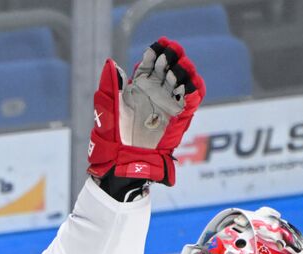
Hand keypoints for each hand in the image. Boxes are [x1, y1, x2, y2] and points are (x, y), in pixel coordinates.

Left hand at [88, 37, 204, 186]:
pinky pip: (191, 101)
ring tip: (177, 68)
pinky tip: (188, 84)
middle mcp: (155, 93)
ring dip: (183, 72)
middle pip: (168, 68)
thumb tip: (111, 64)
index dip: (155, 53)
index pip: (150, 64)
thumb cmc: (113, 136)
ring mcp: (167, 104)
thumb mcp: (109, 108)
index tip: (158, 46)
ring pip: (182, 81)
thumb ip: (111, 86)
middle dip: (171, 57)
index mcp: (139, 88)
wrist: (124, 159)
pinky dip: (193, 91)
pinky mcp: (178, 117)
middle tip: (169, 53)